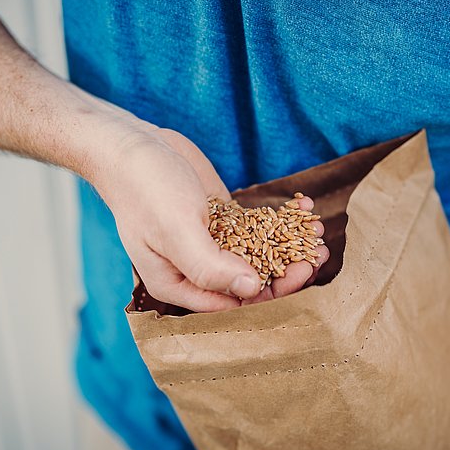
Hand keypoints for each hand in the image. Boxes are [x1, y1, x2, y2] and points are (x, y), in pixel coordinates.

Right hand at [90, 123, 326, 311]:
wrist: (131, 146)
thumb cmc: (144, 190)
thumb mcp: (175, 230)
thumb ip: (210, 266)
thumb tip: (251, 290)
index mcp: (180, 285)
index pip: (234, 302)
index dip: (273, 292)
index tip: (303, 269)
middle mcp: (197, 270)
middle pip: (252, 281)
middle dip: (288, 269)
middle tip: (318, 250)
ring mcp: (211, 244)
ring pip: (258, 255)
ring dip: (289, 244)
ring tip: (317, 228)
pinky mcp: (222, 220)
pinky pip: (256, 228)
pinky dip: (279, 220)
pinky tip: (303, 207)